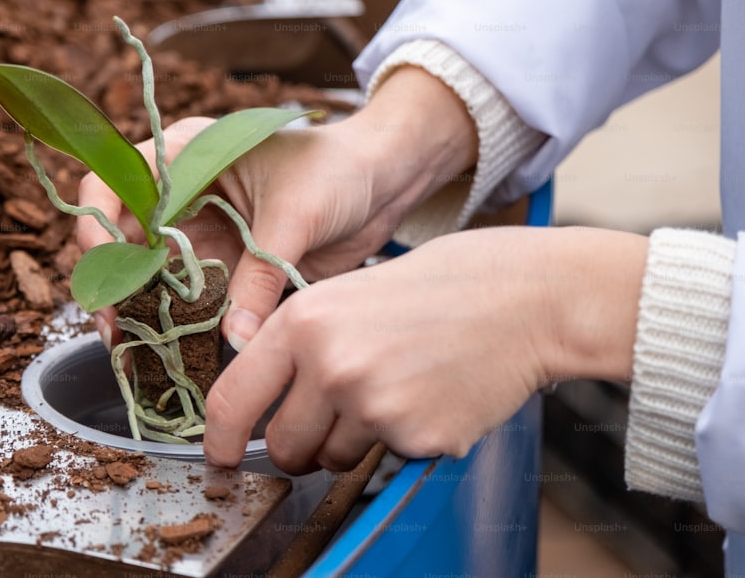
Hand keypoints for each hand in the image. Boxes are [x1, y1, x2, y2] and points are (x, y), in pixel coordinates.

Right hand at [77, 66, 478, 348]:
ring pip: (150, 276)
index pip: (114, 180)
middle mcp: (184, 198)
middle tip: (115, 327)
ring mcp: (202, 235)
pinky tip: (170, 352)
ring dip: (138, 310)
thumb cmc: (339, 170)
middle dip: (111, 281)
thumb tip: (236, 336)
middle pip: (122, 238)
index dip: (97, 220)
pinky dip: (177, 324)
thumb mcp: (295, 214)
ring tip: (131, 350)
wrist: (385, 183)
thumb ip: (261, 273)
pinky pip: (189, 299)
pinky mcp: (225, 268)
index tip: (105, 263)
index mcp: (187, 156)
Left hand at [203, 226, 647, 472]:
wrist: (524, 297)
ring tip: (397, 388)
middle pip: (283, 447)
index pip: (232, 400)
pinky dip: (404, 439)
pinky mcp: (417, 436)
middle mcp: (329, 365)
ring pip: (334, 459)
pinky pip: (388, 459)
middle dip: (300, 447)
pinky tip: (431, 396)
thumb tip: (264, 395)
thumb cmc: (440, 286)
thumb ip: (300, 343)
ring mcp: (374, 405)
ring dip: (354, 441)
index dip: (220, 440)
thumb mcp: (347, 293)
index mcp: (303, 321)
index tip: (222, 458)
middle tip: (335, 419)